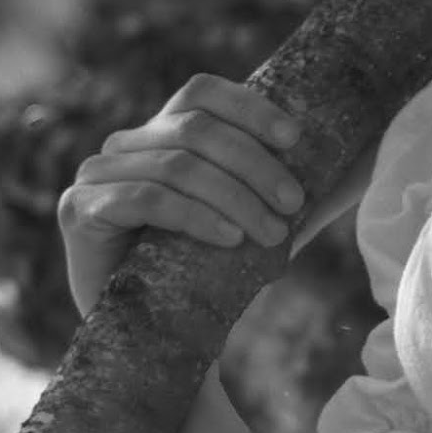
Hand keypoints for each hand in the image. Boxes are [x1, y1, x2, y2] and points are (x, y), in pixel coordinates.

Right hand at [59, 75, 309, 317]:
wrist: (149, 340)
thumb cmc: (199, 275)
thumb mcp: (242, 220)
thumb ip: (275, 187)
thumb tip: (352, 162)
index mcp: (158, 134)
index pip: (201, 93)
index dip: (248, 107)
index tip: (294, 138)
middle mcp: (122, 145)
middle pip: (194, 128)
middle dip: (254, 165)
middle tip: (293, 204)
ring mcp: (94, 175)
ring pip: (177, 165)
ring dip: (235, 197)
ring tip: (272, 233)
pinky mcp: (79, 210)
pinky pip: (147, 200)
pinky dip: (196, 217)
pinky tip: (229, 239)